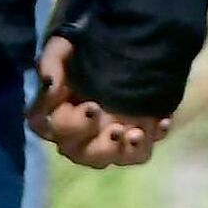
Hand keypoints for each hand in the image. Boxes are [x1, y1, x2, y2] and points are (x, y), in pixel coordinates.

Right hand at [31, 35, 165, 166]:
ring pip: (105, 159)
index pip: (46, 126)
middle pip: (76, 152)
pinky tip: (162, 120)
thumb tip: (49, 83)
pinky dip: (151, 138)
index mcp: (52, 114)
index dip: (68, 123)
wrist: (113, 49)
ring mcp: (100, 142)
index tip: (91, 106)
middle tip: (112, 123)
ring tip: (136, 133)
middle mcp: (72, 135)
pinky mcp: (128, 143)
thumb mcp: (63, 49)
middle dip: (96, 142)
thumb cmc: (79, 51)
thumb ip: (51, 63)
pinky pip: (139, 153)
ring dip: (120, 150)